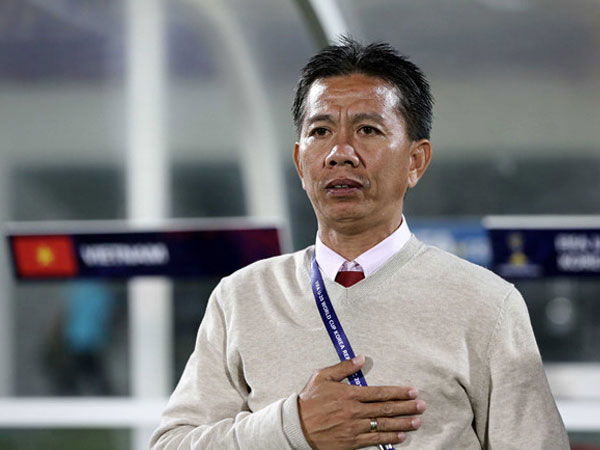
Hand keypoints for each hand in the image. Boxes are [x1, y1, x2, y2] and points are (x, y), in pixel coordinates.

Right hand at [298, 355, 425, 449]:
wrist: (297, 426)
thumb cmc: (309, 400)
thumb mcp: (322, 377)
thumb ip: (343, 367)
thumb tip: (360, 358)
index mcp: (349, 394)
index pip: (380, 392)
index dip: (399, 392)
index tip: (412, 391)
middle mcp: (354, 411)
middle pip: (386, 408)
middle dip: (407, 407)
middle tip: (422, 406)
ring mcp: (354, 428)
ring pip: (384, 425)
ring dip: (403, 423)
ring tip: (417, 421)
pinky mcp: (351, 442)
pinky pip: (374, 440)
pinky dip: (389, 438)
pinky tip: (401, 436)